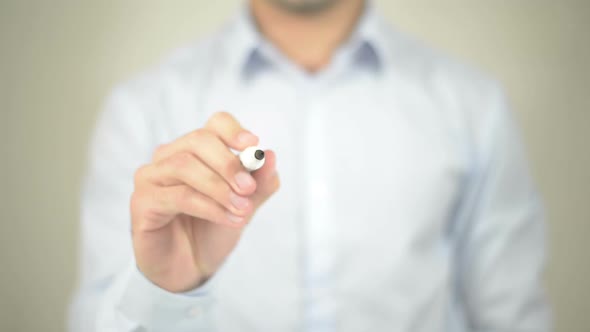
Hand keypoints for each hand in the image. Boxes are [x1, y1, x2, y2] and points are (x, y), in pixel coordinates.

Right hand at [130, 112, 279, 291]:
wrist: (190, 268)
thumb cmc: (212, 230)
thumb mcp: (244, 207)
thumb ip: (259, 184)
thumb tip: (271, 156)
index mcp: (196, 150)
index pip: (214, 124)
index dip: (233, 130)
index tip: (253, 145)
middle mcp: (169, 156)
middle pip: (199, 140)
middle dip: (228, 163)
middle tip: (249, 188)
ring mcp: (151, 176)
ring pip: (185, 165)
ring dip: (219, 188)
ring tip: (242, 209)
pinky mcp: (142, 202)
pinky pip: (178, 196)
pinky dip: (209, 207)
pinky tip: (229, 220)